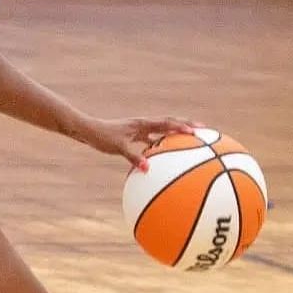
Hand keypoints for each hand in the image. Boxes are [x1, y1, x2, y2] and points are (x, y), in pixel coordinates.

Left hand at [76, 115, 198, 169]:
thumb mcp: (118, 147)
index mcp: (142, 123)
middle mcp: (143, 124)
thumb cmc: (102, 137)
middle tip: (204, 130)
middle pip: (169, 123)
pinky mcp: (134, 136)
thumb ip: (133, 157)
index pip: (166, 123)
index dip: (181, 127)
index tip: (197, 131)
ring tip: (192, 140)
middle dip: (186, 125)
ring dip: (176, 133)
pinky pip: (152, 140)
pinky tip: (167, 156)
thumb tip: (146, 169)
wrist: (88, 131)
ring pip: (162, 130)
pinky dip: (162, 145)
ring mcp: (139, 129)